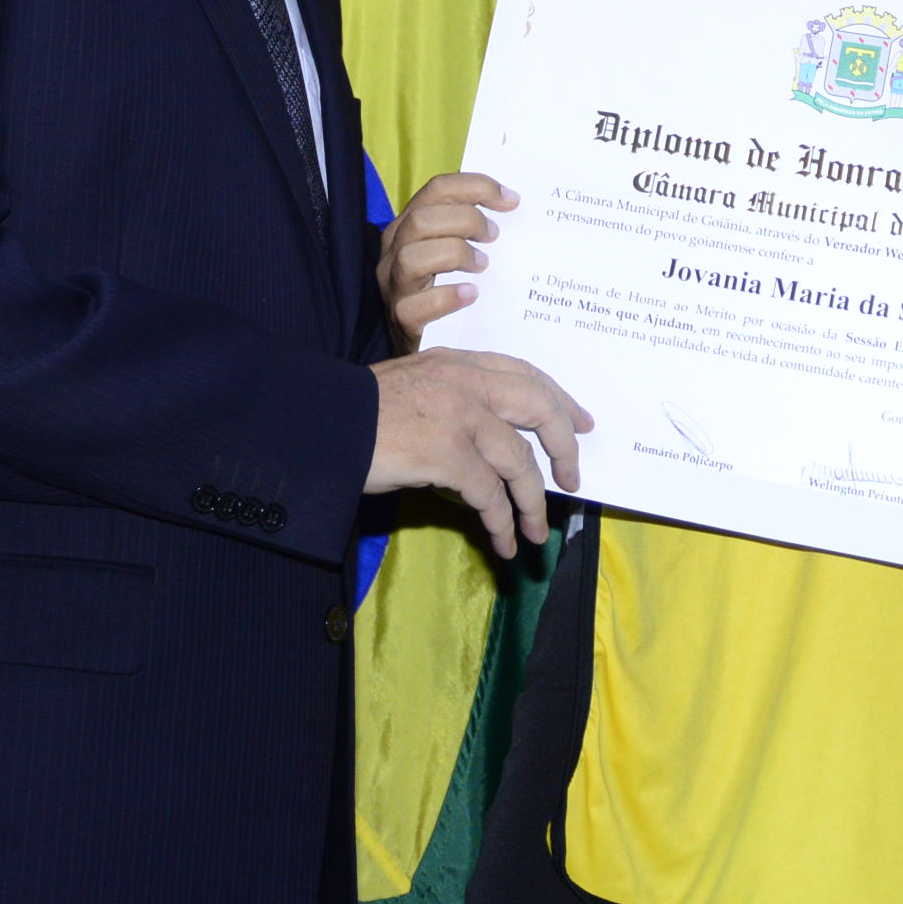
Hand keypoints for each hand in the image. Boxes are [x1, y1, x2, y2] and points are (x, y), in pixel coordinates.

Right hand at [365, 348, 590, 559]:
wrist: (321, 424)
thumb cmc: (359, 412)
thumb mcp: (415, 386)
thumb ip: (456, 397)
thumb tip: (494, 440)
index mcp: (459, 362)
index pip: (525, 374)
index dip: (559, 400)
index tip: (580, 423)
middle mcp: (466, 382)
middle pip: (538, 407)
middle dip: (564, 446)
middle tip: (573, 478)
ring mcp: (459, 416)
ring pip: (520, 461)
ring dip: (534, 503)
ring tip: (536, 533)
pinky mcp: (446, 453)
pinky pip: (490, 494)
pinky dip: (502, 522)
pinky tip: (504, 541)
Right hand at [377, 172, 514, 351]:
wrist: (425, 349)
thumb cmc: (448, 289)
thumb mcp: (455, 251)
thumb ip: (473, 228)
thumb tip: (515, 206)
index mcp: (409, 225)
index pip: (437, 189)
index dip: (476, 187)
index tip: (511, 200)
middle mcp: (394, 250)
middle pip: (422, 219)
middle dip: (466, 220)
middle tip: (495, 236)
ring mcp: (394, 285)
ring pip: (412, 257)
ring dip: (455, 255)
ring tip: (483, 265)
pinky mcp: (400, 319)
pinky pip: (415, 306)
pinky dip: (447, 297)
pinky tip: (472, 294)